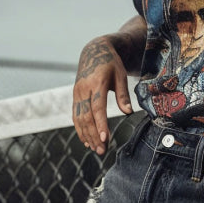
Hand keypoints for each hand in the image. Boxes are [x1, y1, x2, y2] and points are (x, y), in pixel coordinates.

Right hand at [72, 35, 133, 154]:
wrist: (93, 51)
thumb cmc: (111, 64)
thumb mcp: (121, 75)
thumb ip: (123, 95)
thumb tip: (128, 113)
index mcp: (96, 83)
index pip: (97, 107)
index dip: (100, 124)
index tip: (104, 138)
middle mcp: (83, 90)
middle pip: (86, 117)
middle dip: (93, 135)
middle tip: (102, 151)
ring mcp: (76, 94)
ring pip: (79, 119)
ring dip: (87, 136)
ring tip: (97, 149)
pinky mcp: (75, 97)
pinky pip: (75, 116)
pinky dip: (80, 129)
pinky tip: (87, 141)